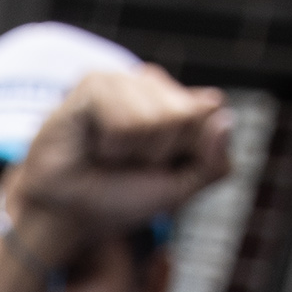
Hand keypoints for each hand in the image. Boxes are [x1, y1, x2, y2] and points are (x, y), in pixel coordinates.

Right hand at [2, 65, 231, 268]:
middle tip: (130, 163)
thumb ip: (214, 162)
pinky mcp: (95, 82)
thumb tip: (223, 115)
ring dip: (133, 152)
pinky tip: (93, 144)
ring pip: (157, 119)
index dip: (190, 152)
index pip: (212, 111)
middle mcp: (155, 85)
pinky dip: (111, 145)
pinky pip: (124, 119)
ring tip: (109, 155)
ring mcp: (124, 79)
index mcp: (179, 102)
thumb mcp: (180, 190)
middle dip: (161, 153)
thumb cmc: (120, 198)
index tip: (161, 167)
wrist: (67, 212)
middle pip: (187, 116)